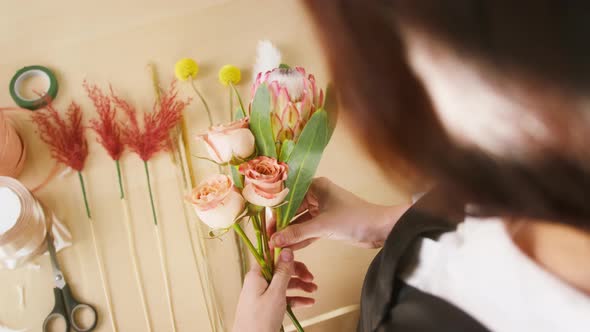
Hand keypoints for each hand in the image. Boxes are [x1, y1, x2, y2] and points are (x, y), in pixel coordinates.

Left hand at [232, 249, 315, 331]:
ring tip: (313, 290)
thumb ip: (282, 271)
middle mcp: (258, 282)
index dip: (285, 253)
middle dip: (297, 272)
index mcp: (256, 275)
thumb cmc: (259, 321)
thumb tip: (286, 251)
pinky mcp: (267, 305)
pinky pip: (283, 297)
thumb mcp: (275, 293)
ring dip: (300, 286)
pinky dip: (296, 298)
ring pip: (284, 284)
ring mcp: (262, 294)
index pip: (271, 256)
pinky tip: (308, 302)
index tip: (299, 253)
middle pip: (280, 270)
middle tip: (311, 277)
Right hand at [270, 177, 410, 249]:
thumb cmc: (354, 218)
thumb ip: (297, 233)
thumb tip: (274, 240)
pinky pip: (309, 230)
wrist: (380, 229)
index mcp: (316, 186)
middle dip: (282, 224)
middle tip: (268, 237)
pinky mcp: (327, 223)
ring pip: (300, 221)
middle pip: (293, 208)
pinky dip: (301, 238)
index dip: (275, 209)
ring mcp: (322, 209)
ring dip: (291, 233)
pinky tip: (289, 248)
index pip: (289, 195)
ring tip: (275, 246)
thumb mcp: (323, 226)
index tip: (264, 223)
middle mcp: (317, 195)